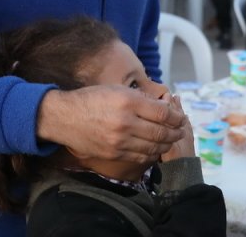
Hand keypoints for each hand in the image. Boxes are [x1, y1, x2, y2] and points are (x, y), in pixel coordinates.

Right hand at [37, 85, 187, 163]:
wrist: (65, 117)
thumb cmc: (91, 99)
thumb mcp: (117, 89)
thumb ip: (140, 98)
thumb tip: (163, 106)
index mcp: (129, 102)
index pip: (163, 113)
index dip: (176, 117)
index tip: (180, 117)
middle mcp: (126, 122)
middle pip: (161, 132)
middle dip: (175, 132)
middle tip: (180, 130)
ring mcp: (120, 141)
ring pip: (153, 147)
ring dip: (166, 144)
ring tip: (171, 140)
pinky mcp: (114, 153)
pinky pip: (140, 156)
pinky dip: (152, 153)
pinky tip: (155, 148)